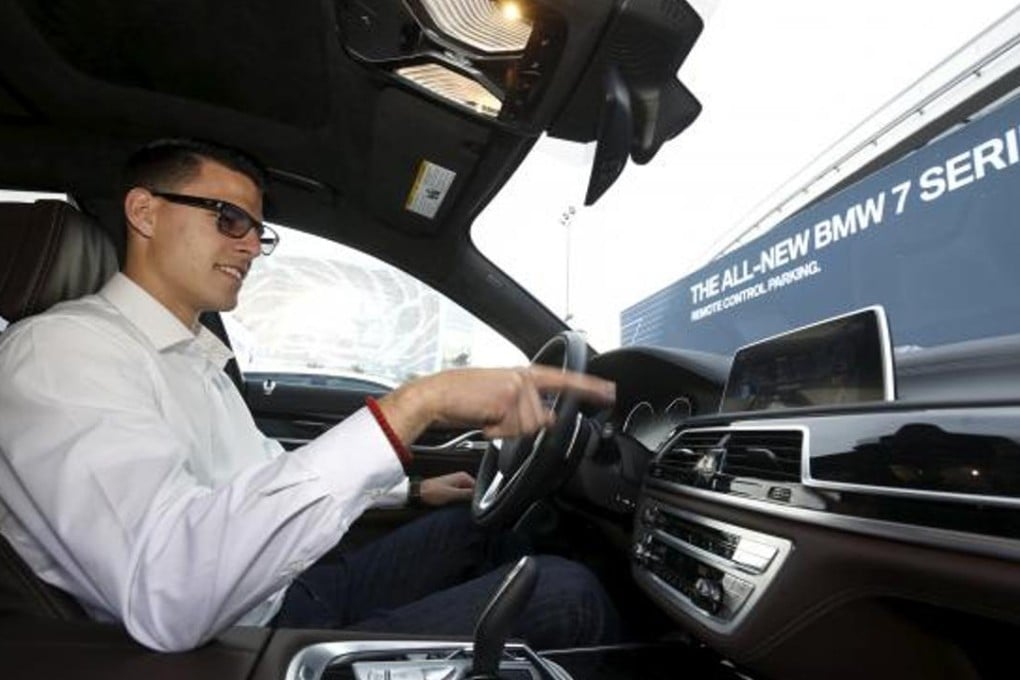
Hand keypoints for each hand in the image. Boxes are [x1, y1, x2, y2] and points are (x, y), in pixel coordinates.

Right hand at [377, 366, 614, 442]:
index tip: (610, 391)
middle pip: (542, 419)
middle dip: (518, 427)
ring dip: (505, 430)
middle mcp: (523, 377)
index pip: (563, 379)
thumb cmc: (461, 398)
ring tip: (485, 416)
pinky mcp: (507, 398)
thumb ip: (526, 404)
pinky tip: (482, 419)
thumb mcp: (498, 397)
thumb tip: (550, 417)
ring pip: (528, 427)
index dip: (589, 386)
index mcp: (522, 373)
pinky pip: (513, 430)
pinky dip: (496, 432)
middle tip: (493, 417)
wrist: (435, 395)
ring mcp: (516, 387)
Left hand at [419, 471, 475, 506]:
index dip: (478, 498)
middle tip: (464, 508)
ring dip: (464, 502)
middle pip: (473, 492)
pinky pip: (460, 497)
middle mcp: (461, 479)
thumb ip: (467, 494)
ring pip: (467, 496)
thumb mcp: (452, 494)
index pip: (478, 488)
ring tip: (457, 507)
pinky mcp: (451, 490)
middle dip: (471, 500)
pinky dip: (459, 502)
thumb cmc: (432, 492)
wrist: (418, 493)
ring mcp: (456, 484)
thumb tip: (479, 497)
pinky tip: (454, 506)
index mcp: (463, 477)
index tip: (475, 506)